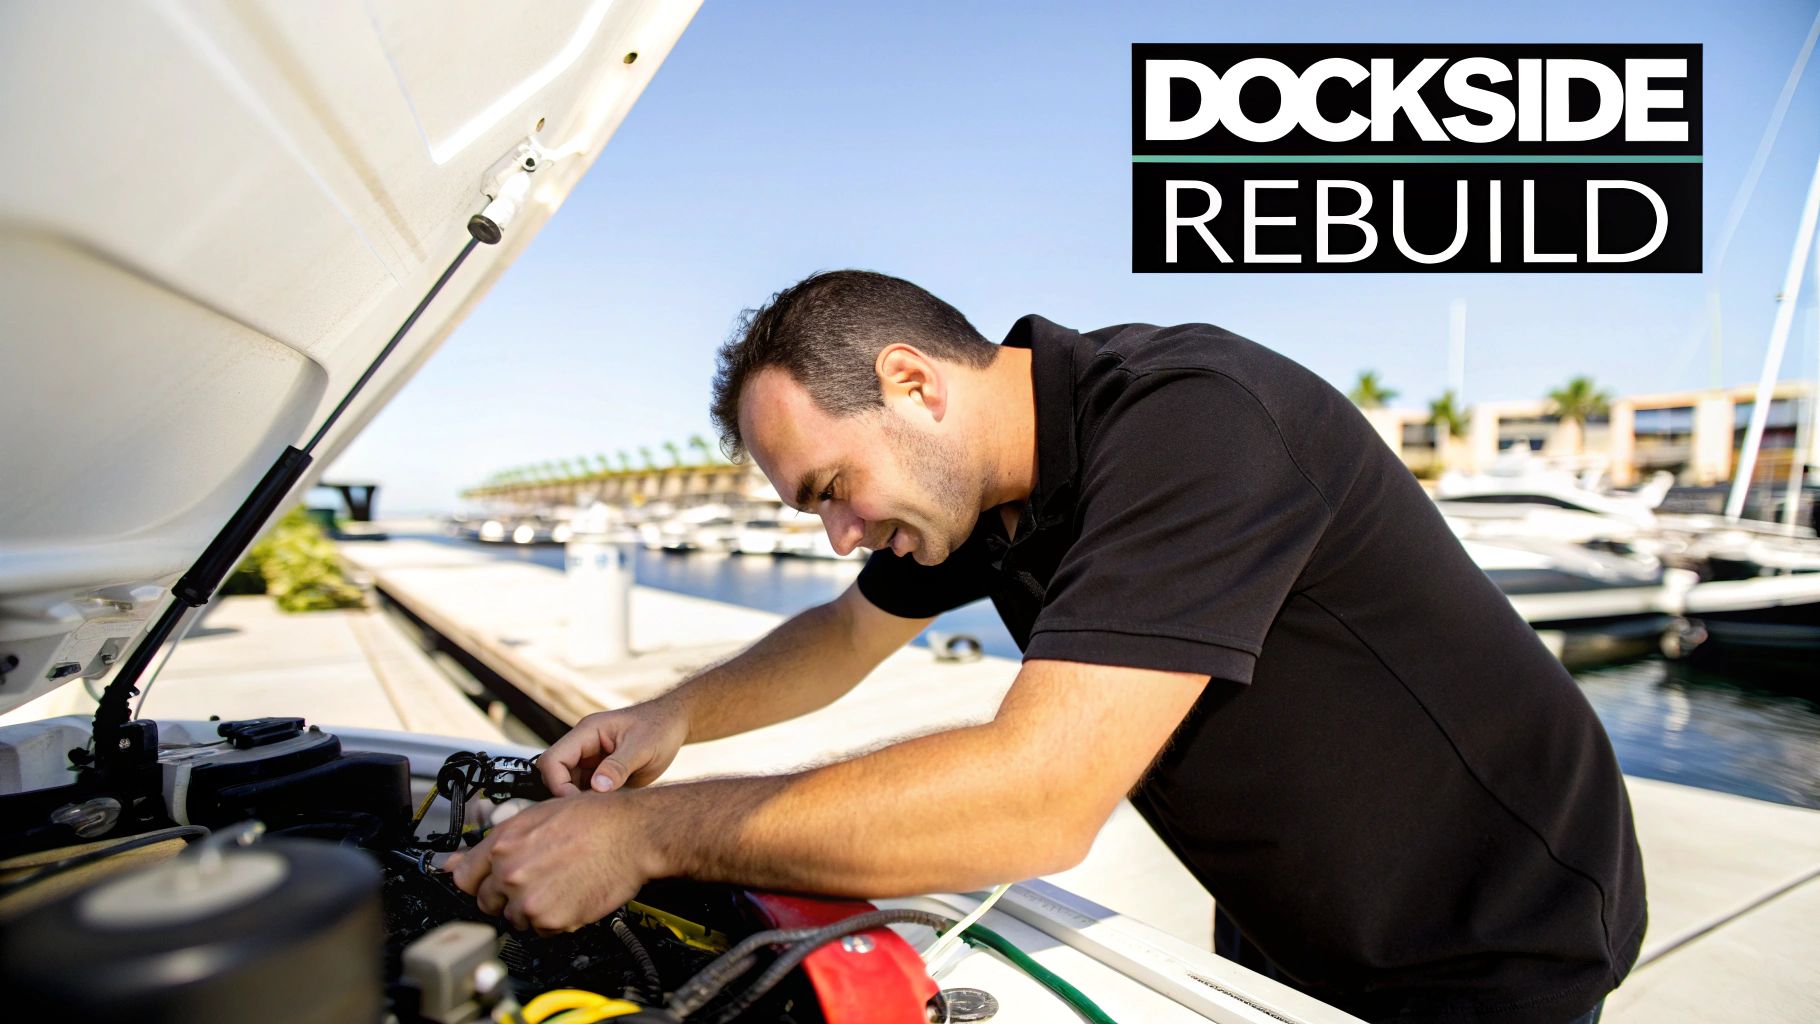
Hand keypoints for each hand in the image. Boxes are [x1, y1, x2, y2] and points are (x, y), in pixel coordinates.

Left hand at [446, 792, 650, 932]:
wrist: (633, 834)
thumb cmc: (595, 818)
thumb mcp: (539, 814)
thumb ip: (498, 841)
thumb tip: (456, 861)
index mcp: (503, 843)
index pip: (464, 876)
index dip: (478, 879)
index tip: (486, 882)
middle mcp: (510, 873)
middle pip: (487, 901)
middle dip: (506, 895)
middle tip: (535, 881)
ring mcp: (529, 899)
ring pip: (514, 918)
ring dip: (531, 908)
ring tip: (559, 885)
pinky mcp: (551, 920)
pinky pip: (541, 930)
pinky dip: (554, 920)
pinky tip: (570, 895)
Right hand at [541, 700, 688, 796]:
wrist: (674, 725)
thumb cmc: (660, 728)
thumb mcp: (643, 747)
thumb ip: (619, 766)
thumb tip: (598, 787)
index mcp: (587, 732)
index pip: (552, 760)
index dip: (558, 784)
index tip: (578, 803)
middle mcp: (583, 746)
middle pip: (555, 775)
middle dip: (566, 795)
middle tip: (591, 811)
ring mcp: (590, 760)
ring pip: (568, 786)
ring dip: (579, 800)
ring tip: (602, 810)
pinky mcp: (600, 774)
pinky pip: (585, 790)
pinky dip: (591, 802)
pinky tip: (608, 808)